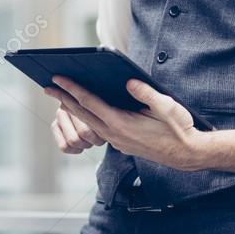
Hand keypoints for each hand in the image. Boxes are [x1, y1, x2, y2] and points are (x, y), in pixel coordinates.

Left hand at [44, 75, 209, 170]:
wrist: (187, 154)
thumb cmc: (179, 129)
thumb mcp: (166, 106)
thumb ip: (145, 93)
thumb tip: (128, 81)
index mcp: (122, 124)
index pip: (90, 103)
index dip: (72, 89)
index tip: (57, 79)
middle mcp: (115, 134)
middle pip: (83, 114)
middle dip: (63, 99)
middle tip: (47, 87)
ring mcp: (117, 141)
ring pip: (89, 123)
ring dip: (74, 109)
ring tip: (61, 97)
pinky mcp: (122, 144)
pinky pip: (99, 129)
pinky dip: (88, 118)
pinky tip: (88, 110)